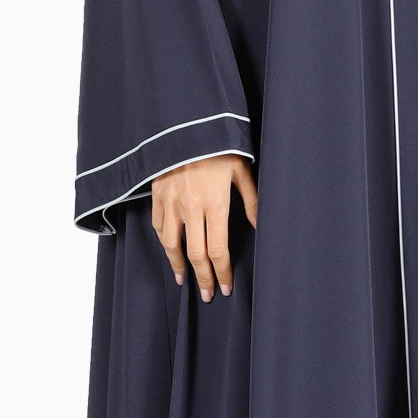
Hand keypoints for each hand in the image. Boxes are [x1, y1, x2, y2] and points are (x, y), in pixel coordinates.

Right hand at [151, 155, 257, 299]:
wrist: (185, 122)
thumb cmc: (218, 143)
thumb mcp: (242, 169)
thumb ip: (251, 200)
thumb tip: (260, 225)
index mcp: (215, 204)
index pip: (218, 250)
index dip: (222, 273)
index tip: (226, 287)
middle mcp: (191, 207)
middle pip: (196, 254)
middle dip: (203, 278)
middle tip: (208, 295)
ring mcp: (171, 202)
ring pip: (171, 244)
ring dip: (178, 266)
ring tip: (184, 280)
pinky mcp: (157, 194)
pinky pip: (158, 225)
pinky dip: (164, 241)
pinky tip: (170, 249)